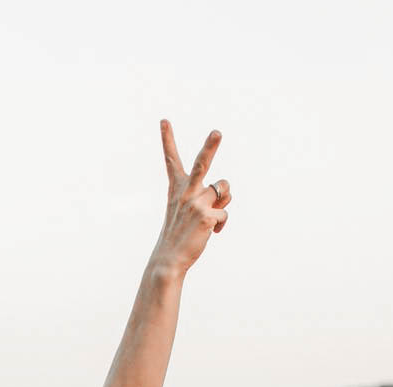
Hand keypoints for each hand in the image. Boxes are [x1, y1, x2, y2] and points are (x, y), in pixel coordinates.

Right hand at [150, 120, 228, 275]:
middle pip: (202, 163)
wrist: (169, 259)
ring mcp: (196, 203)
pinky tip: (211, 232)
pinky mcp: (206, 216)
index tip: (164, 121)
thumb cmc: (180, 235)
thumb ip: (208, 195)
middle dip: (211, 146)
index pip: (171, 160)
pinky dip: (222, 224)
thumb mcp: (189, 211)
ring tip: (209, 217)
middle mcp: (186, 192)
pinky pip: (225, 212)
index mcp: (177, 189)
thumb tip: (227, 190)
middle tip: (217, 132)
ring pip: (224, 189)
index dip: (168, 139)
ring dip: (223, 200)